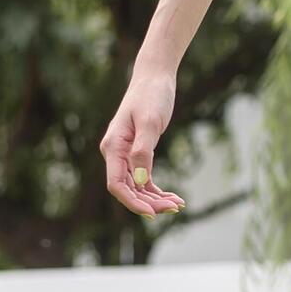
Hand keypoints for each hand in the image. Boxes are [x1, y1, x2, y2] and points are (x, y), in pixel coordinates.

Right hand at [101, 70, 186, 218]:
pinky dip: (157, 189)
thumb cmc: (151, 96)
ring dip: (155, 198)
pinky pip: (144, 179)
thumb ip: (143, 151)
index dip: (132, 202)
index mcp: (112, 147)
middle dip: (150, 202)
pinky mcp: (137, 153)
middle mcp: (115, 153)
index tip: (153, 213)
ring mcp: (125, 154)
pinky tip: (174, 196)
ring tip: (178, 204)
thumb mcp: (150, 122)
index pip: (116, 184)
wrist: (154, 78)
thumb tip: (140, 181)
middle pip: (128, 189)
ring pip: (137, 187)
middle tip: (176, 207)